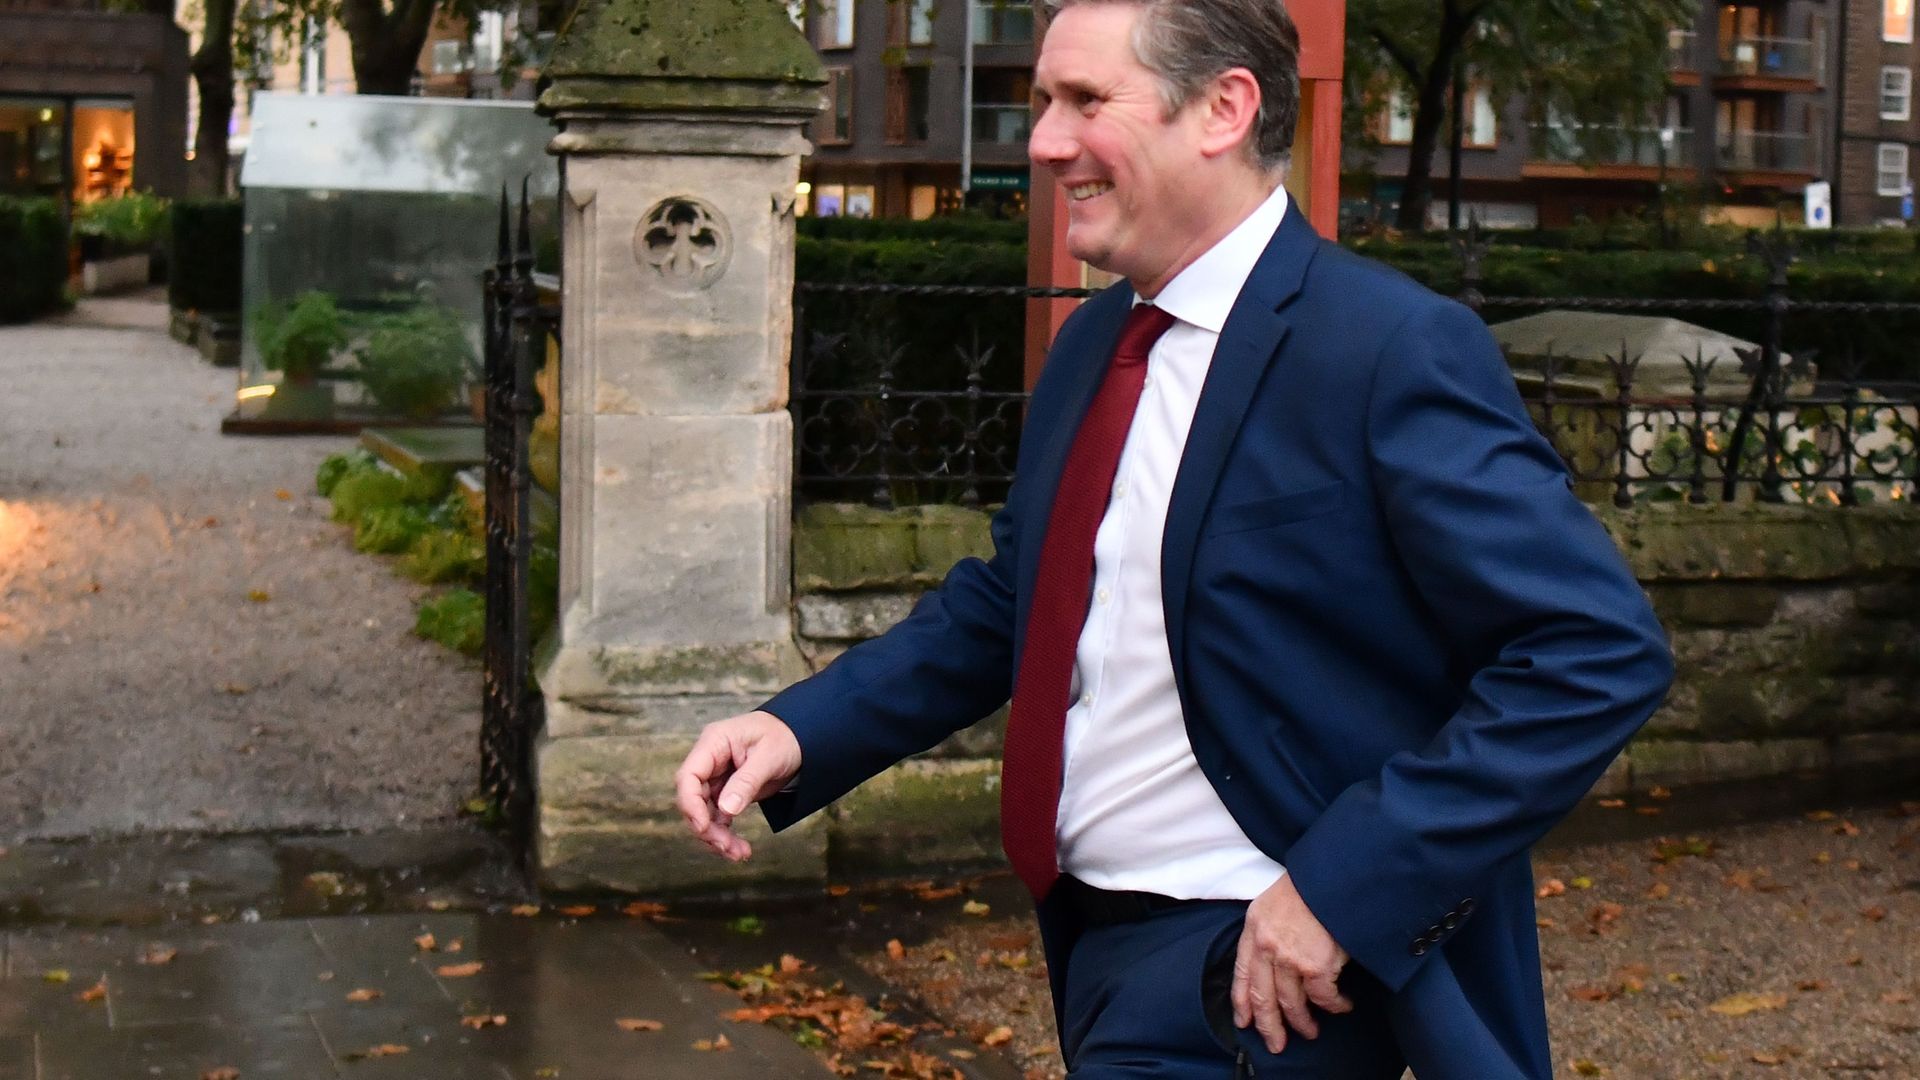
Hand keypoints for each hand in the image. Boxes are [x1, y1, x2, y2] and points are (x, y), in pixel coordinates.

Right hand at [673, 711, 801, 861]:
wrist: (801, 737)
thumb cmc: (784, 737)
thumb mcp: (769, 757)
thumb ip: (747, 782)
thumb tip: (727, 810)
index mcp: (714, 743)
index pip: (689, 776)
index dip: (690, 804)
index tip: (703, 827)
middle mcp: (709, 761)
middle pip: (693, 799)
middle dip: (706, 827)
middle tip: (727, 847)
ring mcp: (716, 778)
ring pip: (704, 813)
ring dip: (717, 836)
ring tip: (739, 854)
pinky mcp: (725, 792)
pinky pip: (718, 817)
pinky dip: (726, 834)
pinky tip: (740, 849)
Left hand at [1232, 873, 1352, 1054]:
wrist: (1334, 876)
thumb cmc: (1309, 887)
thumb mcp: (1272, 904)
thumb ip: (1267, 932)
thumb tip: (1271, 963)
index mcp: (1254, 930)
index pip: (1241, 974)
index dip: (1242, 1002)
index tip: (1244, 1022)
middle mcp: (1267, 947)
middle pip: (1263, 998)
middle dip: (1269, 1026)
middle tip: (1276, 1044)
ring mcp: (1291, 959)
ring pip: (1292, 1004)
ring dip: (1303, 1022)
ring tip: (1311, 1031)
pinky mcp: (1317, 966)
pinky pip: (1323, 998)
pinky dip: (1334, 1006)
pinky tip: (1342, 1006)